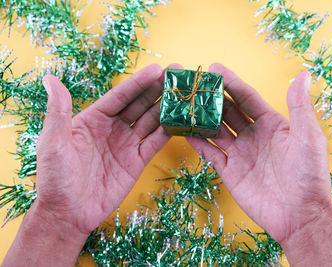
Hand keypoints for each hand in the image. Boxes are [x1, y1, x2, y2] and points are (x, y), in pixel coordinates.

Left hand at [35, 63, 168, 234]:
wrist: (68, 213)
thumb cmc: (55, 178)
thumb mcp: (53, 142)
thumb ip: (58, 111)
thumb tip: (51, 79)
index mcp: (93, 118)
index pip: (120, 96)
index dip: (139, 82)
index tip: (157, 69)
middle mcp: (112, 128)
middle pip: (140, 104)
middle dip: (158, 89)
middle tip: (177, 75)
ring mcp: (126, 144)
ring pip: (151, 121)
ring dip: (166, 107)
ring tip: (184, 95)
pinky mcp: (136, 162)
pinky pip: (155, 142)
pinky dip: (168, 131)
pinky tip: (180, 120)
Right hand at [187, 63, 331, 265]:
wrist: (299, 216)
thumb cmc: (309, 176)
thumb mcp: (308, 137)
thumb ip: (300, 106)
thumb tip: (303, 73)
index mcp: (272, 124)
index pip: (247, 97)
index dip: (231, 82)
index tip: (215, 68)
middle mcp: (254, 135)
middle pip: (228, 111)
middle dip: (211, 97)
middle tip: (193, 83)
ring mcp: (241, 153)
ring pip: (216, 130)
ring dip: (201, 118)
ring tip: (184, 105)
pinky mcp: (230, 172)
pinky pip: (211, 153)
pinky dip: (198, 143)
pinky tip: (185, 132)